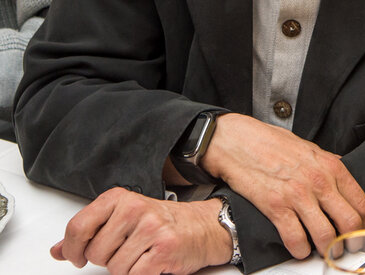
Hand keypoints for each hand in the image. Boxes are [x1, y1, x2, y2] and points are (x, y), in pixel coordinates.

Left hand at [52, 188, 229, 274]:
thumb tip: (58, 250)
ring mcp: (151, 228)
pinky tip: (151, 262)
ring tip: (142, 255)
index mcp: (120, 198)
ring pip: (114, 267)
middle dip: (107, 259)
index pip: (78, 227)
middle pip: (96, 252)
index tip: (77, 256)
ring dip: (126, 268)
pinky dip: (140, 274)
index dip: (72, 249)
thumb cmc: (165, 223)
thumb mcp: (124, 218)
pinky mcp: (164, 249)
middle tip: (125, 250)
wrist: (205, 227)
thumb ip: (90, 232)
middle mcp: (135, 209)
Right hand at [201, 113, 364, 258]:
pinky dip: (300, 250)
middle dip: (353, 243)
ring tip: (325, 253)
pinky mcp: (276, 207)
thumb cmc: (273, 143)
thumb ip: (329, 165)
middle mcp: (319, 182)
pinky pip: (296, 239)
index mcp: (332, 167)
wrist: (240, 141)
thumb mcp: (311, 149)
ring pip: (326, 236)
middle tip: (349, 250)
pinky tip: (300, 249)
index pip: (362, 203)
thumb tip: (344, 177)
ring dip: (328, 250)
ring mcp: (298, 195)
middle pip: (350, 222)